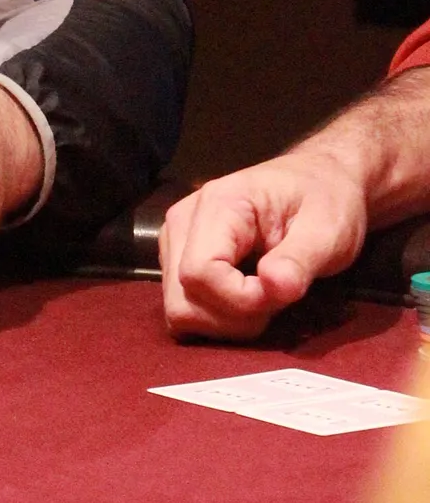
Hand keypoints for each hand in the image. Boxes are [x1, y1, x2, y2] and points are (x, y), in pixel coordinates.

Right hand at [161, 151, 368, 337]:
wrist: (320, 181)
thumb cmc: (326, 201)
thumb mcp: (328, 229)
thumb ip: (300, 259)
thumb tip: (274, 287)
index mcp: (217, 205)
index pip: (200, 273)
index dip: (240, 299)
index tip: (282, 294)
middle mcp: (183, 222)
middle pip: (182, 300)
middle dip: (232, 317)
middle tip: (275, 300)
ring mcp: (176, 241)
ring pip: (179, 310)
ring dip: (225, 321)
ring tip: (263, 299)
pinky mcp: (179, 259)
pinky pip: (184, 307)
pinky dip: (215, 317)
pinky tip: (245, 300)